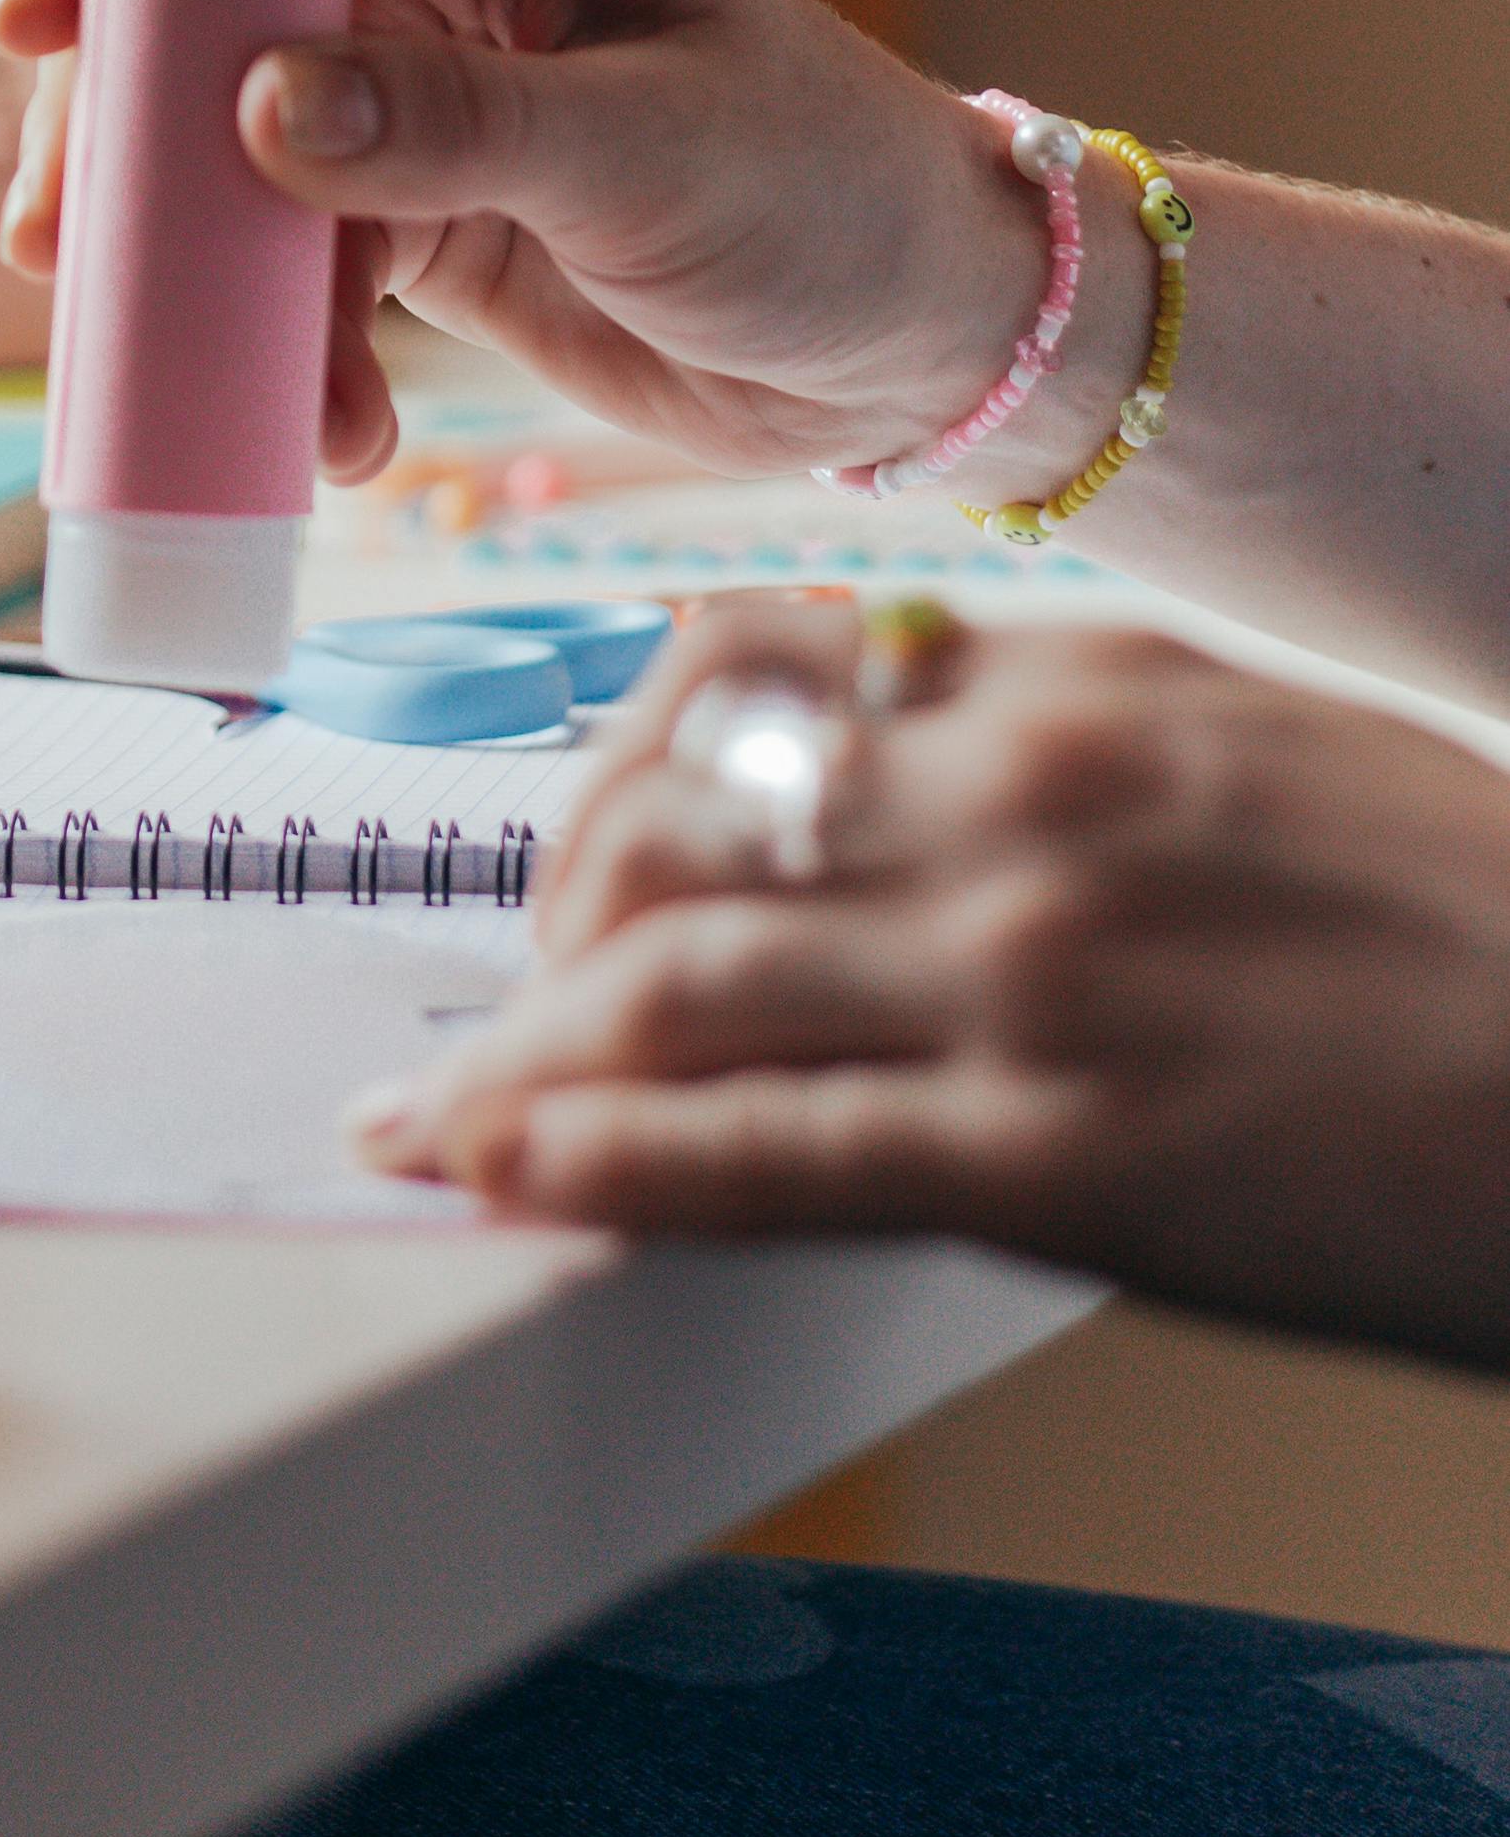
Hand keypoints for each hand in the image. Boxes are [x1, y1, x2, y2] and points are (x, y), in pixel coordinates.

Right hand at [0, 0, 1061, 482]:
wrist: (920, 351)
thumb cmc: (831, 202)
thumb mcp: (653, 156)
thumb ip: (456, 127)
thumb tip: (257, 107)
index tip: (37, 23)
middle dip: (113, 118)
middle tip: (62, 244)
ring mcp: (409, 76)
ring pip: (208, 134)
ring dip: (180, 263)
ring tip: (174, 384)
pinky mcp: (407, 200)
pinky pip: (278, 256)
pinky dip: (273, 349)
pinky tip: (324, 439)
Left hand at [352, 598, 1509, 1374]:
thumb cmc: (1486, 930)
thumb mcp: (1266, 752)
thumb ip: (1078, 741)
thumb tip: (909, 754)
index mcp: (1073, 676)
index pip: (743, 661)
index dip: (613, 755)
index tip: (571, 833)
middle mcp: (1017, 795)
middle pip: (668, 815)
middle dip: (533, 917)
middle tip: (489, 1002)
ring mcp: (1027, 976)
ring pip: (672, 979)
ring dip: (512, 1053)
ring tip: (432, 1117)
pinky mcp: (1060, 1158)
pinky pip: (761, 1150)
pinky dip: (593, 1159)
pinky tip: (497, 1175)